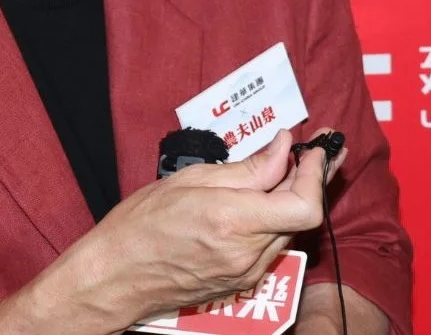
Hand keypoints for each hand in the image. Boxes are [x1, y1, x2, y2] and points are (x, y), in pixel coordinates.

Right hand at [13, 128, 343, 333]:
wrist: (114, 277)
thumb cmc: (141, 225)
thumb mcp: (190, 179)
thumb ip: (246, 169)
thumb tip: (283, 148)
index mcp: (232, 221)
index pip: (304, 205)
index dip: (317, 174)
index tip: (314, 148)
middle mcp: (245, 253)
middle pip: (303, 215)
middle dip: (310, 178)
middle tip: (315, 149)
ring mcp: (245, 273)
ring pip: (289, 230)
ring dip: (294, 198)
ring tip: (290, 167)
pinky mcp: (241, 283)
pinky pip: (272, 245)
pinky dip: (276, 219)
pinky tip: (267, 198)